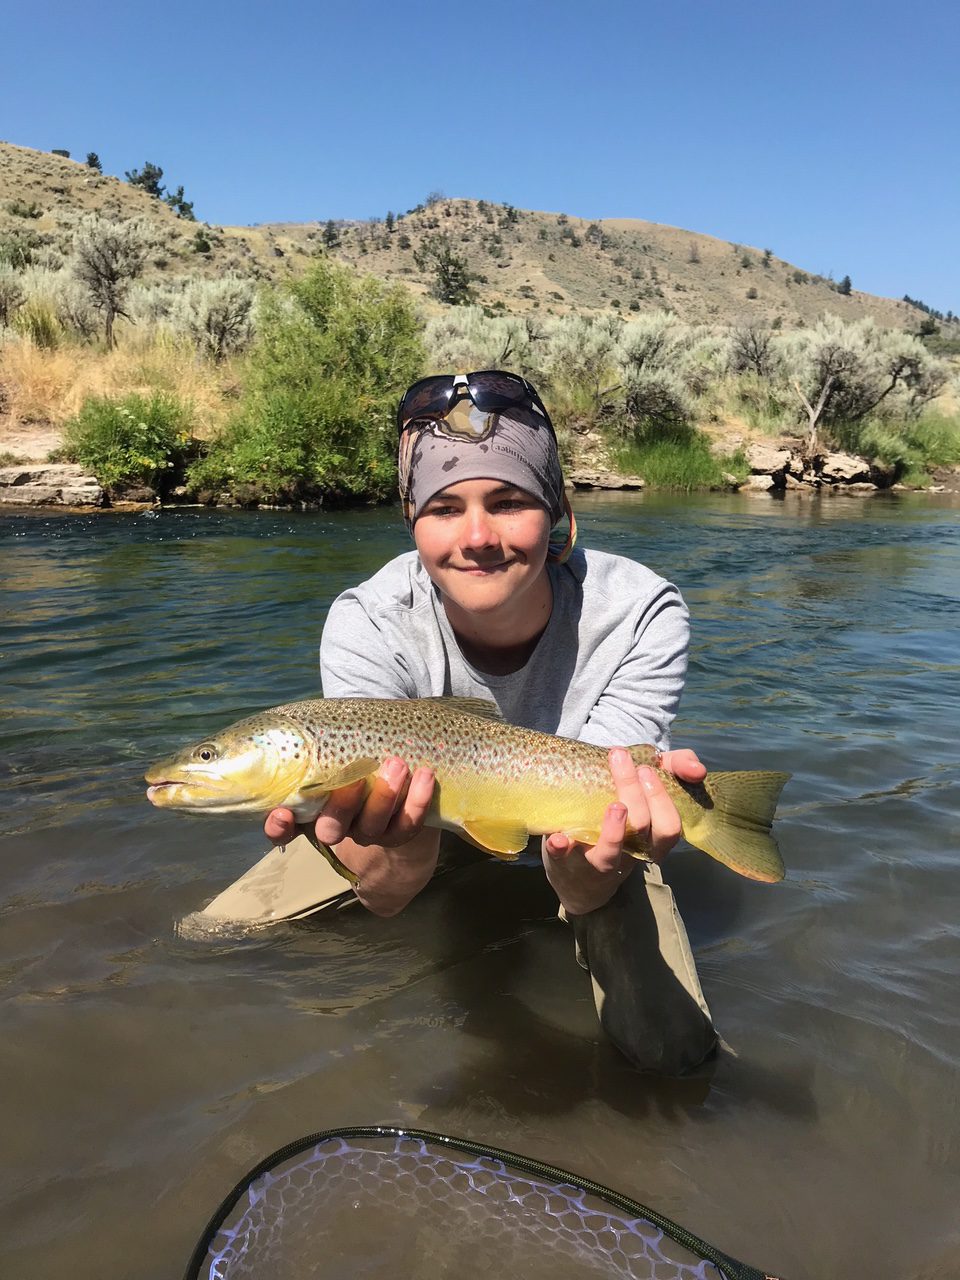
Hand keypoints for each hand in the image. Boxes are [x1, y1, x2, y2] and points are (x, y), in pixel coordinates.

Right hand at [264, 758, 437, 915]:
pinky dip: (417, 800)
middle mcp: (339, 827)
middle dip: (343, 804)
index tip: (282, 812)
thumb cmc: (359, 767)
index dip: (279, 826)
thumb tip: (319, 719)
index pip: (285, 827)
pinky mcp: (400, 833)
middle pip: (332, 828)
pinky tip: (424, 775)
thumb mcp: (339, 759)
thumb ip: (326, 749)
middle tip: (357, 777)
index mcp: (313, 811)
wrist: (402, 810)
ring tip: (398, 765)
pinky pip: (408, 823)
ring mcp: (370, 832)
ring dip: (384, 796)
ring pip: (373, 826)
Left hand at [542, 746, 706, 916]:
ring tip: (614, 806)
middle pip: (640, 827)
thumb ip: (673, 772)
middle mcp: (628, 853)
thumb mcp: (646, 799)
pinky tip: (558, 838)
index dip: (662, 800)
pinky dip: (561, 848)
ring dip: (613, 828)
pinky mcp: (565, 863)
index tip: (647, 769)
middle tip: (620, 758)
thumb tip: (696, 767)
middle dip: (634, 792)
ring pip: (611, 851)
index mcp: (650, 840)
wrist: (580, 879)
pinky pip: (563, 859)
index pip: (669, 827)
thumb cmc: (620, 825)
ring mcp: (596, 860)